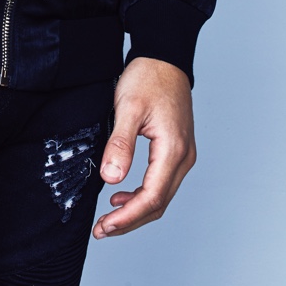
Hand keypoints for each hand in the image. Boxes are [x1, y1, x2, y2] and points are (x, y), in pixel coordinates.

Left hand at [92, 56, 195, 238]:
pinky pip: (161, 182)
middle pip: (158, 203)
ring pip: (161, 195)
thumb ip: (120, 144)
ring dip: (135, 210)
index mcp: (173, 150)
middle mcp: (183, 157)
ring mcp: (183, 155)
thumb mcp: (128, 107)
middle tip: (102, 229)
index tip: (104, 226)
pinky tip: (121, 193)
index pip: (151, 198)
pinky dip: (142, 194)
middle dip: (129, 220)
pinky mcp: (177, 150)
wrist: (164, 56)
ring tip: (108, 217)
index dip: (127, 217)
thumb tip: (112, 179)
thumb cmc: (148, 77)